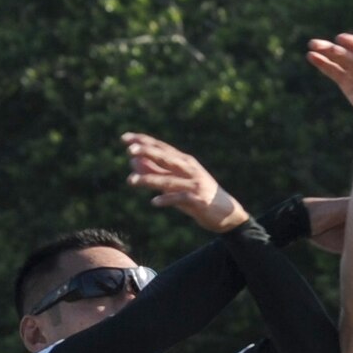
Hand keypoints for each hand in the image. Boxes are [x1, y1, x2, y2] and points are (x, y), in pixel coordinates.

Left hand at [122, 133, 246, 232]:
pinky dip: (167, 199)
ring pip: (168, 179)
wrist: (227, 214)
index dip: (143, 141)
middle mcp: (189, 169)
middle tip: (129, 150)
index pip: (161, 147)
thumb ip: (156, 173)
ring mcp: (194, 184)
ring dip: (149, 179)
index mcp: (184, 161)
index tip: (125, 138)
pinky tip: (154, 202)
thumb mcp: (176, 183)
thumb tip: (133, 163)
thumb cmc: (198, 196)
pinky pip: (180, 198)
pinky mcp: (198, 200)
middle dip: (147, 153)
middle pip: (165, 158)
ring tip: (130, 181)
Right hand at [307, 33, 352, 131]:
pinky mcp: (348, 83)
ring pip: (339, 61)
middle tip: (316, 43)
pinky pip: (335, 72)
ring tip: (311, 48)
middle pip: (349, 54)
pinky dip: (324, 65)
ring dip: (325, 54)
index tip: (340, 39)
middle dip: (333, 49)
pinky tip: (313, 58)